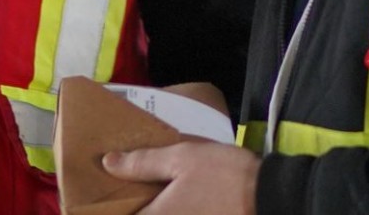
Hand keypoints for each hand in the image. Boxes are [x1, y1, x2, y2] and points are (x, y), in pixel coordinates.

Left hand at [103, 140, 258, 214]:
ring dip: (148, 208)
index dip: (106, 209)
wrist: (270, 196)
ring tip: (145, 195)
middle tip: (123, 193)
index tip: (97, 198)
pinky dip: (165, 210)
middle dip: (130, 208)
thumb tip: (107, 163)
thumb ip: (142, 163)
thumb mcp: (181, 158)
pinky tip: (168, 199)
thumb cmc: (224, 175)